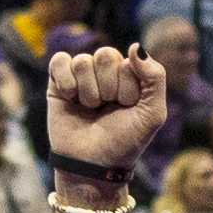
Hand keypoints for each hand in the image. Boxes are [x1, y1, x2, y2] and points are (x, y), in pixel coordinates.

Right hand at [46, 43, 165, 175]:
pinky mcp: (57, 83)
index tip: (125, 109)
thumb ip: (155, 77)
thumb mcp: (153, 113)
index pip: (127, 62)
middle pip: (105, 54)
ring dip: (87, 91)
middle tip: (105, 109)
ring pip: (82, 61)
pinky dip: (65, 79)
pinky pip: (59, 60)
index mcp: (130, 75)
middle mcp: (105, 72)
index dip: (126, 88)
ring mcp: (81, 76)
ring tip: (89, 109)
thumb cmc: (125, 142)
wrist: (94, 167)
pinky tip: (70, 97)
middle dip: (107, 87)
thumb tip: (135, 46)